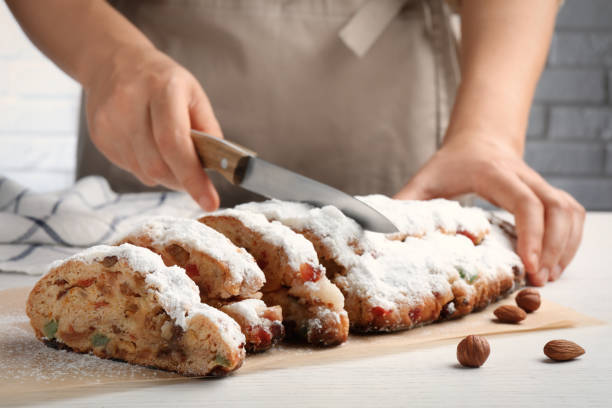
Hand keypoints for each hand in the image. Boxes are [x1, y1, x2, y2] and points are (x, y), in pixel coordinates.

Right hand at [83, 45, 221, 210]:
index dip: (193, 178)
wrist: (113, 62)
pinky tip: (149, 147)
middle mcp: (130, 105)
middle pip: (158, 165)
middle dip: (182, 180)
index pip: (174, 143)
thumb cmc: (162, 81)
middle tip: (195, 178)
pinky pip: (131, 169)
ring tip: (171, 154)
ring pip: (145, 172)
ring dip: (166, 175)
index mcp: (162, 89)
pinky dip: (148, 168)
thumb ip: (208, 130)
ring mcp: (110, 122)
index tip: (210, 202)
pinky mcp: (99, 137)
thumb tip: (219, 167)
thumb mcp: (194, 94)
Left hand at [395, 135, 584, 285]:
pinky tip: (557, 261)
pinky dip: (571, 239)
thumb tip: (376, 228)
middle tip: (539, 281)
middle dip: (554, 247)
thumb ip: (406, 202)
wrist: (480, 138)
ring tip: (548, 277)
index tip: (528, 265)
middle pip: (557, 208)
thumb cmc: (452, 161)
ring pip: (571, 211)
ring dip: (566, 246)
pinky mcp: (548, 191)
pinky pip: (573, 214)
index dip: (531, 233)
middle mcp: (524, 176)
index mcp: (495, 173)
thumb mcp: (425, 178)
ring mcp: (540, 182)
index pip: (525, 202)